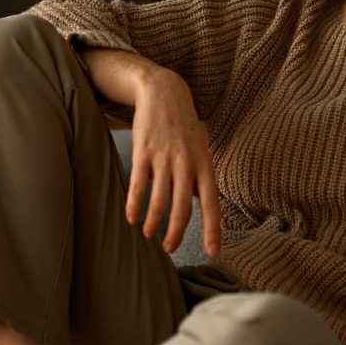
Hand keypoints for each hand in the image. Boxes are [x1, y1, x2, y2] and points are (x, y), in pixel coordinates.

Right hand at [126, 65, 221, 258]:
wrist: (164, 92)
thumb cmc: (183, 126)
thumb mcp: (200, 150)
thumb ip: (197, 177)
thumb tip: (195, 202)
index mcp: (205, 165)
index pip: (211, 204)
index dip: (213, 230)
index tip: (213, 252)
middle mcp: (186, 163)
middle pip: (182, 208)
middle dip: (175, 234)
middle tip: (169, 248)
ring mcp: (164, 157)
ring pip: (159, 200)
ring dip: (153, 222)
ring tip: (149, 234)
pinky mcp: (143, 151)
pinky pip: (138, 185)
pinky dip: (134, 205)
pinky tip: (131, 218)